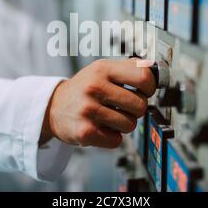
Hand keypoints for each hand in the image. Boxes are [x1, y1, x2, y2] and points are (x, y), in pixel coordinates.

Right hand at [41, 59, 156, 148]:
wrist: (53, 107)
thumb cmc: (84, 88)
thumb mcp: (101, 69)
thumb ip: (127, 67)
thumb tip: (154, 68)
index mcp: (103, 69)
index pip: (144, 76)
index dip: (149, 87)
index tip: (143, 91)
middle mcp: (95, 87)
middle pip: (140, 105)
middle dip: (135, 109)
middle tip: (122, 107)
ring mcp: (88, 109)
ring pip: (130, 125)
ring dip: (123, 124)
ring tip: (109, 117)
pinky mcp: (85, 131)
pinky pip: (116, 140)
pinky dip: (112, 137)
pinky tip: (101, 128)